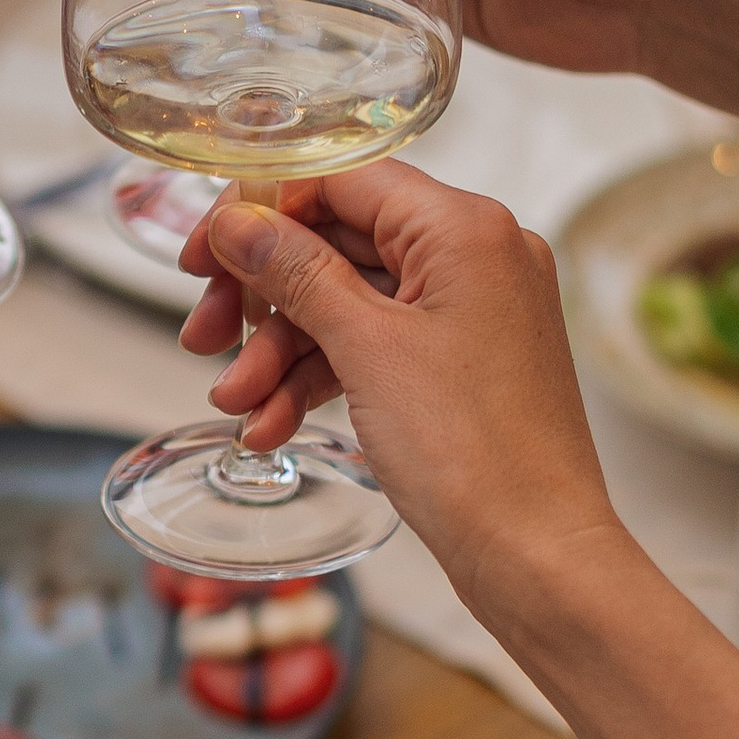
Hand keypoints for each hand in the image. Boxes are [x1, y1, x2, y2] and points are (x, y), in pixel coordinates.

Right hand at [181, 167, 617, 621]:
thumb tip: (237, 221)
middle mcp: (478, 257)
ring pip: (349, 305)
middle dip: (263, 299)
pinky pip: (376, 350)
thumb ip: (296, 273)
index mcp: (466, 228)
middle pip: (338, 244)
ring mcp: (472, 313)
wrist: (536, 557)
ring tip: (234, 404)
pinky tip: (271, 426)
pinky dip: (321, 382)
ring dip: (282, 353)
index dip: (262, 210)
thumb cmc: (476, 454)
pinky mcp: (462, 366)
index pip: (342, 181)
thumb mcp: (366, 350)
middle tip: (203, 334)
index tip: (202, 253)